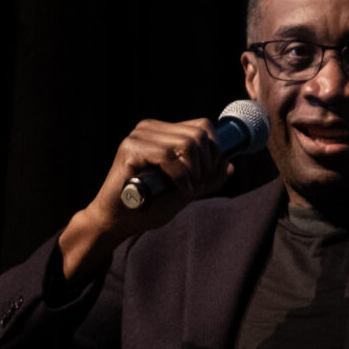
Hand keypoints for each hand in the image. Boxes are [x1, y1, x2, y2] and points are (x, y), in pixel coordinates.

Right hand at [59, 118, 231, 279]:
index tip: (206, 176)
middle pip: (199, 135)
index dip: (214, 151)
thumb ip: (207, 178)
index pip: (203, 126)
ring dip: (194, 173)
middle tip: (195, 186)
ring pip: (187, 144)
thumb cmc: (149, 206)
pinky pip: (169, 156)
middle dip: (206, 165)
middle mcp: (150, 128)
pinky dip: (180, 177)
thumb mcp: (186, 190)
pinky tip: (177, 190)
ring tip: (185, 190)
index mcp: (163, 132)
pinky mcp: (130, 149)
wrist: (118, 221)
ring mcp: (138, 136)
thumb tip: (230, 165)